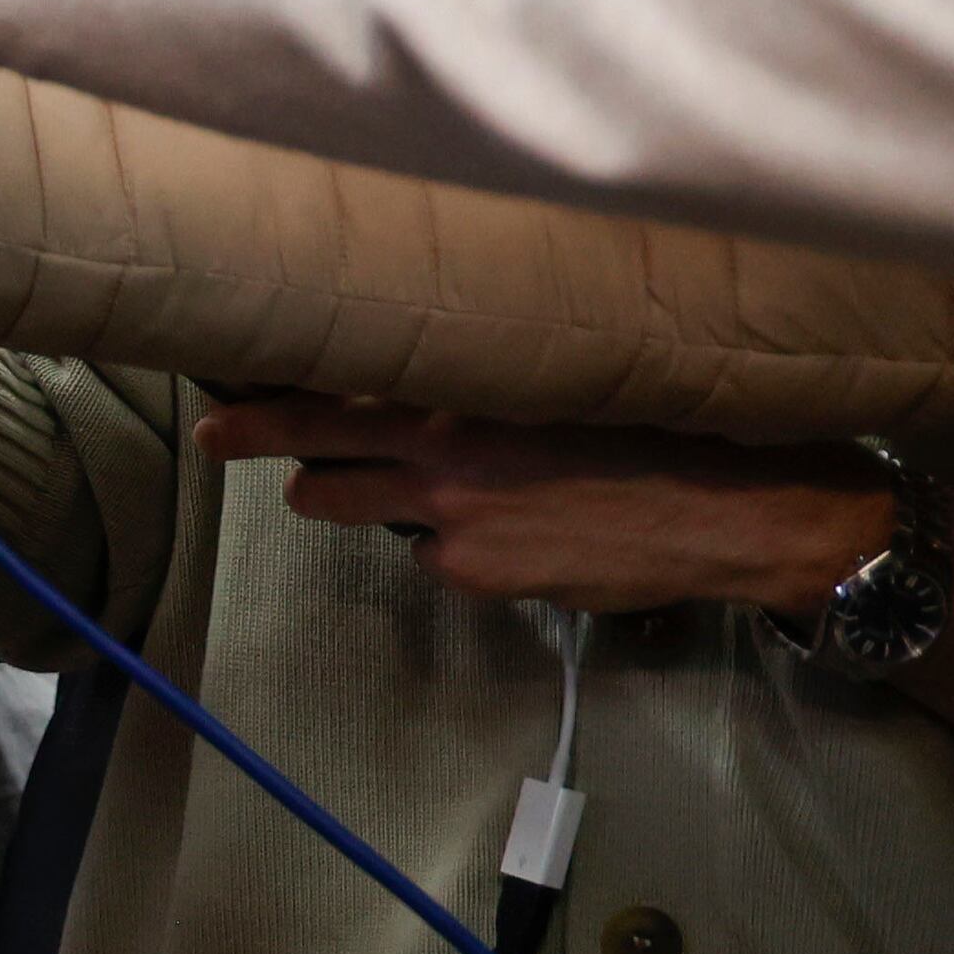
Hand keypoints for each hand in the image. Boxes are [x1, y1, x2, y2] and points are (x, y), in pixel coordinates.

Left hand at [191, 397, 895, 614]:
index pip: (327, 396)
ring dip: (361, 500)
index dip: (262, 409)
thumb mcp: (561, 382)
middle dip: (283, 460)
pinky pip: (434, 556)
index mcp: (460, 393)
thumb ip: (480, 386)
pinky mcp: (477, 571)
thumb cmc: (661, 432)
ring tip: (415, 486)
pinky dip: (454, 545)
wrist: (736, 512)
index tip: (217, 413)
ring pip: (361, 510)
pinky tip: (512, 531)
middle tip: (227, 441)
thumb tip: (423, 390)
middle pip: (315, 460)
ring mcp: (451, 519)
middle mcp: (439, 451)